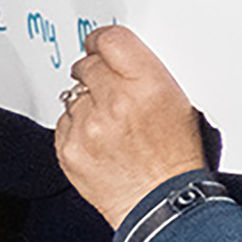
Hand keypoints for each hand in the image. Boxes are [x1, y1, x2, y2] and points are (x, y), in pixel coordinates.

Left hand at [56, 26, 211, 227]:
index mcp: (149, 84)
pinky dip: (77, 128)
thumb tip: (117, 55)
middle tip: (108, 89)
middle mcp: (116, 101)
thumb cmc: (175, 155)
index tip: (100, 44)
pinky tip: (99, 140)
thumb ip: (145, 73)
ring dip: (87, 103)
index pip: (111, 40)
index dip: (103, 40)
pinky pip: (64, 123)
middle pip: (87, 64)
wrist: (160, 201)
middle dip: (95, 72)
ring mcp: (89, 126)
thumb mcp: (178, 102)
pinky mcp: (69, 148)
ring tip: (110, 124)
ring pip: (73, 95)